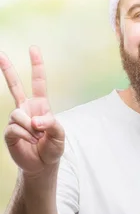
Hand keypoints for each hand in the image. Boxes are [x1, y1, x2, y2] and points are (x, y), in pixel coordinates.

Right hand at [1, 46, 64, 174]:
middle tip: (0, 53)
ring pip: (18, 115)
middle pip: (14, 86)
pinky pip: (15, 127)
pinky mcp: (9, 131)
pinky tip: (30, 141)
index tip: (33, 49)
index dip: (37, 66)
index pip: (38, 82)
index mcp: (41, 106)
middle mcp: (26, 109)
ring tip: (37, 137)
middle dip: (7, 70)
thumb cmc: (53, 147)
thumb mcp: (59, 135)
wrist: (43, 164)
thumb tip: (34, 120)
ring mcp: (16, 119)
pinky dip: (26, 135)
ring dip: (31, 128)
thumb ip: (51, 124)